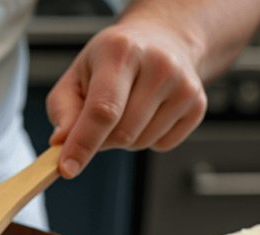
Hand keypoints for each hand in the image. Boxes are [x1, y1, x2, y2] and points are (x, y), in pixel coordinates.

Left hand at [46, 21, 206, 178]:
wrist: (161, 40)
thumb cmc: (113, 60)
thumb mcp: (77, 74)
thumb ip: (63, 110)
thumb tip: (61, 142)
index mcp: (121, 51)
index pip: (103, 109)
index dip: (83, 143)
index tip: (67, 168)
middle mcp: (159, 64)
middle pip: (122, 133)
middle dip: (101, 139)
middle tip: (97, 121)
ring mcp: (184, 85)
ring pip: (141, 142)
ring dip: (123, 139)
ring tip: (126, 108)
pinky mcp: (198, 104)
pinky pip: (162, 145)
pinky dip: (147, 139)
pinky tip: (148, 113)